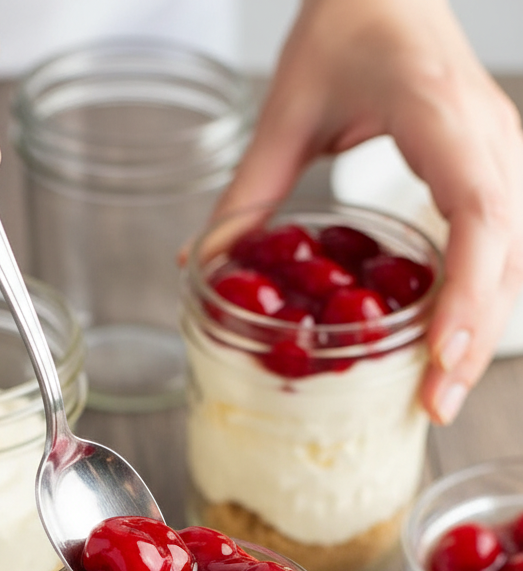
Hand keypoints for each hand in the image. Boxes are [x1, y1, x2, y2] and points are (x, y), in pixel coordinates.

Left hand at [215, 0, 522, 424]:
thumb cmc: (348, 23)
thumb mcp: (286, 110)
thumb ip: (249, 193)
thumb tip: (203, 265)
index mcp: (442, 115)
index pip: (478, 213)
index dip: (466, 292)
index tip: (439, 353)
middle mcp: (491, 139)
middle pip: (507, 256)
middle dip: (473, 339)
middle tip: (432, 407)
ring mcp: (504, 156)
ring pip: (515, 261)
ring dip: (479, 331)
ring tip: (437, 395)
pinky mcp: (497, 172)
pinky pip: (504, 249)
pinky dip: (478, 302)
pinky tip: (444, 347)